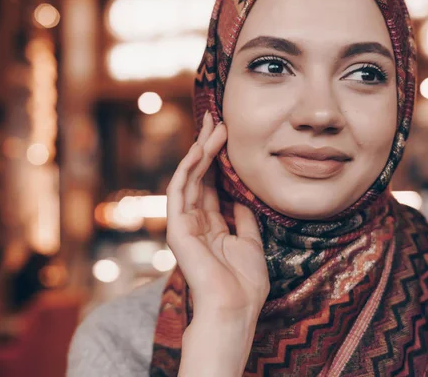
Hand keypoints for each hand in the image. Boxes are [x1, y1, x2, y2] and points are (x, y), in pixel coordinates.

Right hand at [166, 111, 269, 319]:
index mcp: (211, 227)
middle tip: (218, 120)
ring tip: (215, 126)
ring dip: (201, 150)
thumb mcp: (251, 244)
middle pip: (200, 177)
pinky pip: (179, 190)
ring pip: (189, 178)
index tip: (228, 137)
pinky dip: (188, 168)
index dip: (219, 162)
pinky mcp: (176, 226)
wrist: (234, 308)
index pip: (212, 186)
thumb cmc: (244, 284)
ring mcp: (183, 224)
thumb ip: (244, 219)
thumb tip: (242, 198)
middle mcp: (195, 222)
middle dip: (208, 148)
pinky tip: (199, 148)